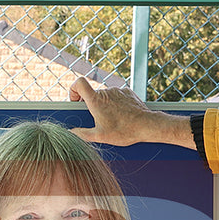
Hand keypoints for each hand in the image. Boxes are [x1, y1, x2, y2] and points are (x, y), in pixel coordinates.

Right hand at [68, 78, 194, 147]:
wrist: (146, 125)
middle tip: (97, 119)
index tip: (76, 102)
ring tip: (112, 120)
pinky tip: (121, 116)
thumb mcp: (100, 136)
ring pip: (105, 96)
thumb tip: (72, 133)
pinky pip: (117, 96)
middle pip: (92, 94)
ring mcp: (118, 91)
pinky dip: (116, 104)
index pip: (79, 83)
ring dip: (105, 106)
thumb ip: (82, 134)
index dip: (74, 90)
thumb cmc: (124, 131)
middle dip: (92, 105)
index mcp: (96, 100)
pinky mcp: (127, 92)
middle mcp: (106, 92)